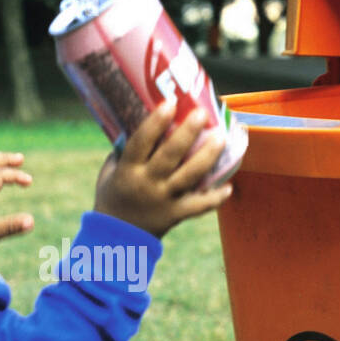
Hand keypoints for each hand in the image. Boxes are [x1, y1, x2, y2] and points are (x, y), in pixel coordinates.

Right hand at [93, 100, 233, 238]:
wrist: (115, 237)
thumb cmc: (112, 196)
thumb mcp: (110, 171)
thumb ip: (124, 149)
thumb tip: (141, 118)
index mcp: (128, 170)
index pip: (141, 142)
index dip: (156, 122)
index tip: (170, 103)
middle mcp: (147, 184)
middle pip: (170, 155)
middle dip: (188, 132)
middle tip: (202, 113)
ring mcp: (164, 200)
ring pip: (189, 176)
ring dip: (207, 156)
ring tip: (221, 137)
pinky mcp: (176, 215)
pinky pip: (198, 206)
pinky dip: (214, 199)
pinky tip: (229, 186)